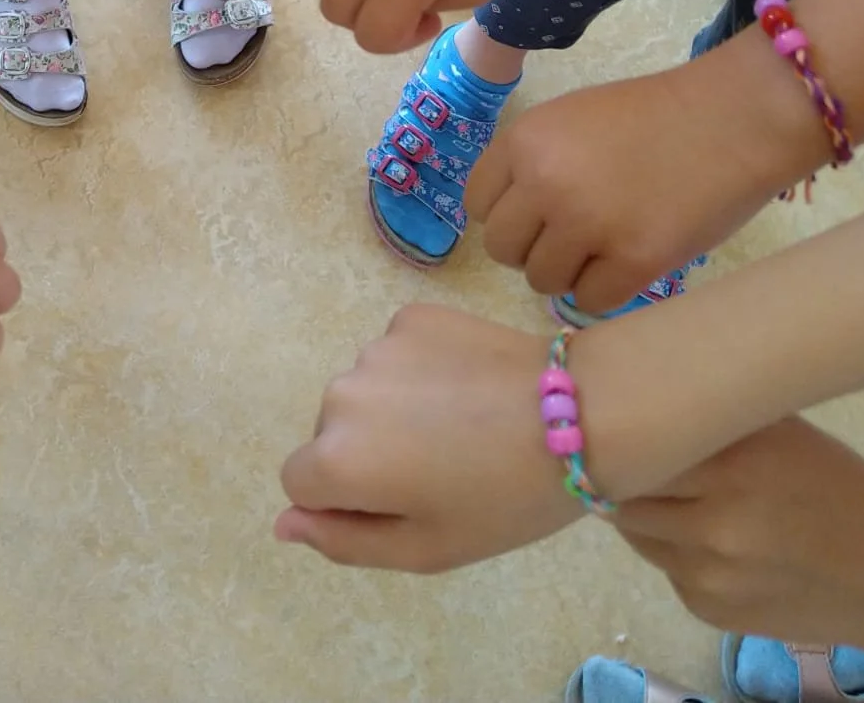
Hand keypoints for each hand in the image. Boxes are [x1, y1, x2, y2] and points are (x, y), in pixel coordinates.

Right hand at [275, 304, 579, 572]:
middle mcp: (339, 394)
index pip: (301, 484)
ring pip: (364, 393)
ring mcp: (375, 348)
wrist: (581, 414)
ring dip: (394, 411)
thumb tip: (282, 523)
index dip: (347, 501)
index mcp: (337, 459)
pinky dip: (419, 373)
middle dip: (370, 453)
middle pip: (331, 434)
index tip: (405, 502)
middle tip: (444, 469)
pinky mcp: (412, 316)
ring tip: (464, 427)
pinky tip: (469, 388)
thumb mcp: (427, 548)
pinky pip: (396, 355)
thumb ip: (343, 540)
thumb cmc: (505, 500)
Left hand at [469, 51, 831, 314]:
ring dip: (570, 273)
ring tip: (607, 247)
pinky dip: (608, 290)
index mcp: (523, 140)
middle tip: (575, 238)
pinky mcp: (633, 261)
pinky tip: (633, 260)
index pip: (478, 205)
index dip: (510, 216)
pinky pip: (589, 301)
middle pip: (502, 249)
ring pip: (541, 281)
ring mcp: (587, 224)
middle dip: (534, 249)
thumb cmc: (656, 117)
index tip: (540, 216)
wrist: (735, 118)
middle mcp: (543, 182)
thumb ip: (535, 164)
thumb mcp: (572, 121)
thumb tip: (513, 222)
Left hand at [616, 418, 863, 654]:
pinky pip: (667, 570)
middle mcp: (713, 526)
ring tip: (679, 498)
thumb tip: (644, 392)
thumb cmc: (841, 489)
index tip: (617, 427)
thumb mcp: (782, 435)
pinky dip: (676, 552)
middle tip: (639, 462)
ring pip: (637, 537)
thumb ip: (714, 419)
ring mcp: (708, 576)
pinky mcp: (708, 611)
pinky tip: (715, 541)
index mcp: (733, 468)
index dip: (619, 441)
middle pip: (624, 499)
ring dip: (646, 516)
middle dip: (625, 481)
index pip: (636, 452)